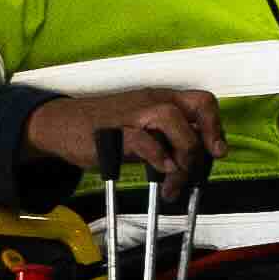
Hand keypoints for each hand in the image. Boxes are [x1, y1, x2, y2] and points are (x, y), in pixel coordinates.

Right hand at [45, 87, 222, 179]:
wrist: (61, 124)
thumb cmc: (103, 129)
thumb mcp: (142, 132)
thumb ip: (166, 142)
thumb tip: (191, 162)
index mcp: (160, 100)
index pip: (201, 102)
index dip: (215, 125)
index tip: (217, 151)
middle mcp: (152, 101)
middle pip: (197, 105)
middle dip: (209, 135)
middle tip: (207, 160)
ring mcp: (133, 113)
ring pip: (173, 119)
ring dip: (183, 152)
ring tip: (175, 179)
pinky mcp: (115, 131)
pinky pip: (144, 139)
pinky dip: (158, 156)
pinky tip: (162, 170)